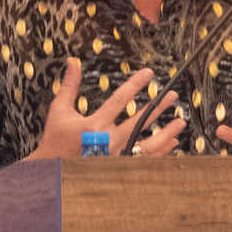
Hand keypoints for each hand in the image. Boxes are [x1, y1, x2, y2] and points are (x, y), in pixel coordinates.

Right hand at [29, 58, 186, 158]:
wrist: (52, 170)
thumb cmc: (55, 140)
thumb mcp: (59, 110)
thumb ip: (69, 85)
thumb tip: (73, 61)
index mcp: (93, 125)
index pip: (119, 100)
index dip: (135, 84)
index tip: (148, 74)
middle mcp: (107, 141)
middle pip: (139, 122)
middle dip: (158, 107)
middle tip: (172, 96)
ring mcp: (115, 157)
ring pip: (147, 145)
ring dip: (165, 133)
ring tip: (180, 122)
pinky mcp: (118, 168)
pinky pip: (144, 160)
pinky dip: (159, 152)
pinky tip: (170, 143)